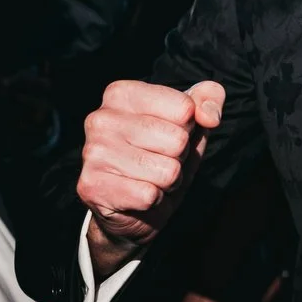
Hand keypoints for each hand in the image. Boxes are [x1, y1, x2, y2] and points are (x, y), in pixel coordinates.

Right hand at [80, 79, 226, 256]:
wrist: (132, 208)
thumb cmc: (162, 157)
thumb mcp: (191, 125)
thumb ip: (208, 101)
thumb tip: (209, 117)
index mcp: (121, 93)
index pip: (184, 108)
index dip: (188, 128)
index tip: (169, 135)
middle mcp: (101, 118)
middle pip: (177, 140)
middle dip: (179, 158)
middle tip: (159, 162)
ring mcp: (92, 152)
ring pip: (167, 171)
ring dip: (168, 182)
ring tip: (149, 179)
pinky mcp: (92, 186)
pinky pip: (149, 195)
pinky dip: (153, 200)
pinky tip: (137, 196)